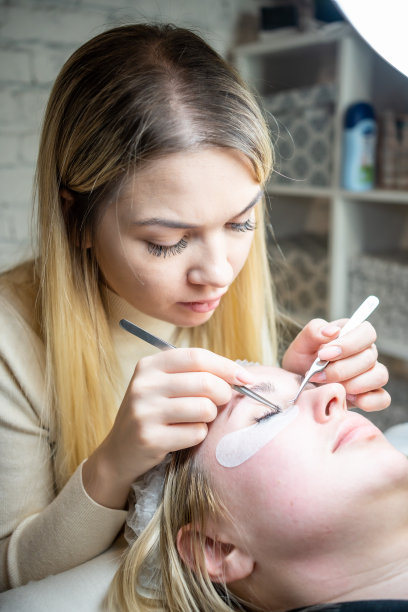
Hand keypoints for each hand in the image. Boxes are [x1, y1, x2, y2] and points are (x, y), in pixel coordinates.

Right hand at [82, 348, 253, 507]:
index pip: (197, 356)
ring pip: (204, 408)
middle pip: (205, 382)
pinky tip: (184, 436)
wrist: (120, 452)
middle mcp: (144, 385)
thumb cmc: (154, 414)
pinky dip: (199, 436)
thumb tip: (242, 376)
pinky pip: (196, 433)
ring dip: (210, 417)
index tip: (245, 378)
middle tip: (221, 403)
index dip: (226, 366)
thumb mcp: (164, 386)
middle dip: (223, 394)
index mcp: (149, 365)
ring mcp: (145, 412)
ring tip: (197, 420)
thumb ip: (195, 374)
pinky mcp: (150, 438)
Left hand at [282, 318, 389, 412]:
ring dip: (353, 384)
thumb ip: (314, 331)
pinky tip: (346, 398)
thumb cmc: (302, 360)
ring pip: (379, 376)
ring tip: (330, 387)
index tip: (323, 354)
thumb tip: (332, 331)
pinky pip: (383, 398)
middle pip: (369, 357)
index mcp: (352, 334)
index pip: (367, 332)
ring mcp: (371, 374)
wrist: (297, 385)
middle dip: (341, 369)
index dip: (348, 344)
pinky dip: (367, 401)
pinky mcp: (372, 395)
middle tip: (317, 375)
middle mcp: (366, 353)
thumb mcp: (301, 344)